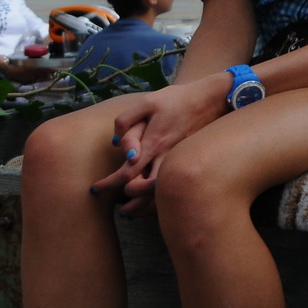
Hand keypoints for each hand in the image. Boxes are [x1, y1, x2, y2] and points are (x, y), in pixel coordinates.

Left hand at [92, 76, 229, 213]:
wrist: (213, 98)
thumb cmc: (177, 99)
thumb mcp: (147, 102)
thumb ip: (126, 120)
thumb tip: (115, 143)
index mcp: (154, 143)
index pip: (127, 173)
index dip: (108, 184)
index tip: (95, 189)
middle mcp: (166, 156)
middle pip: (144, 189)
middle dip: (128, 200)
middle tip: (116, 205)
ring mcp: (178, 160)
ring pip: (159, 191)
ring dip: (144, 202)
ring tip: (130, 209)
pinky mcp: (187, 159)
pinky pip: (171, 183)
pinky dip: (158, 195)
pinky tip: (150, 195)